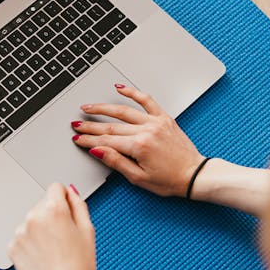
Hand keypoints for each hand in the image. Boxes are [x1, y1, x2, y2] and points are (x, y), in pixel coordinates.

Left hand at [9, 183, 99, 269]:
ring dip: (40, 231)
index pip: (56, 188)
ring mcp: (20, 233)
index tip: (68, 214)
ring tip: (53, 252)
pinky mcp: (12, 248)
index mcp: (54, 210)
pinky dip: (30, 245)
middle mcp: (33, 218)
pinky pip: (22, 238)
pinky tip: (42, 258)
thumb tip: (70, 191)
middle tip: (64, 240)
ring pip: (32, 222)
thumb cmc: (79, 268)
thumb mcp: (88, 231)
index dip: (65, 200)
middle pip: (42, 205)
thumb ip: (78, 205)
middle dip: (52, 217)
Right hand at [71, 84, 203, 196]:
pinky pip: (147, 101)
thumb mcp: (139, 178)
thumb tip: (97, 150)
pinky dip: (133, 93)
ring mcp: (156, 122)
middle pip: (111, 126)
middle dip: (90, 126)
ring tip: (89, 107)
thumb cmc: (170, 180)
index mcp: (139, 147)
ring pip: (124, 111)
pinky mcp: (164, 118)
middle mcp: (147, 131)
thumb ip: (116, 162)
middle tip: (76, 124)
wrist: (194, 175)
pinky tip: (120, 88)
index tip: (77, 138)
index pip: (106, 141)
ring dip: (103, 108)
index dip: (88, 140)